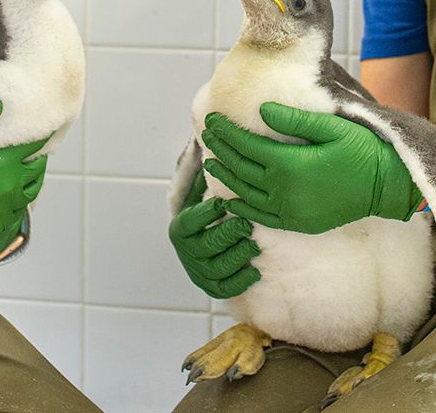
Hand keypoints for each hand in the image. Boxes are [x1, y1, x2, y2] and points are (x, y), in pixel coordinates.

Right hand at [0, 100, 48, 289]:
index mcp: (5, 163)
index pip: (33, 146)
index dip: (41, 138)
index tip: (45, 132)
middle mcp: (14, 185)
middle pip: (38, 170)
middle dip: (38, 160)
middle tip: (36, 154)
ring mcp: (10, 207)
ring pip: (32, 192)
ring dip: (32, 181)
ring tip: (28, 175)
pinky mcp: (2, 224)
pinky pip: (18, 211)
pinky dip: (18, 201)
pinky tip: (11, 198)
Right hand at [169, 170, 260, 298]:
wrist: (200, 243)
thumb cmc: (208, 212)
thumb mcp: (202, 194)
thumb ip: (208, 176)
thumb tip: (216, 147)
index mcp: (180, 228)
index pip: (191, 221)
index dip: (207, 213)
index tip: (225, 202)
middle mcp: (186, 252)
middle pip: (206, 246)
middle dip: (227, 235)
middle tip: (246, 225)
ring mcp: (198, 271)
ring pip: (217, 268)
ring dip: (237, 257)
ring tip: (254, 245)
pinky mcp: (211, 286)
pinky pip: (226, 288)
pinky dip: (240, 281)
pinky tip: (255, 269)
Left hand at [200, 102, 422, 233]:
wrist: (388, 187)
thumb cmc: (363, 151)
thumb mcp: (331, 127)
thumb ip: (294, 120)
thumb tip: (262, 110)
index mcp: (290, 164)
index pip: (246, 146)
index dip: (227, 133)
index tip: (212, 120)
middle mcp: (284, 191)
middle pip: (242, 169)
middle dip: (222, 150)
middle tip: (208, 136)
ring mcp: (290, 211)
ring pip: (246, 194)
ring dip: (227, 177)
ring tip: (212, 163)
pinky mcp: (299, 223)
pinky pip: (261, 218)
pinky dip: (242, 209)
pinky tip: (231, 201)